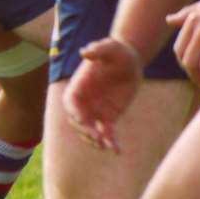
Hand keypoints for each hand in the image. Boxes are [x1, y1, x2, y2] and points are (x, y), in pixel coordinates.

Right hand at [63, 37, 143, 153]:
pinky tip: (117, 151)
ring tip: (105, 145)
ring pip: (89, 130)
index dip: (74, 113)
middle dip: (84, 131)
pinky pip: (106, 132)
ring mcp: (95, 109)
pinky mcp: (108, 116)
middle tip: (98, 138)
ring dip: (94, 140)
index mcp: (79, 85)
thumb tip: (85, 52)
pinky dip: (110, 142)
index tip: (84, 121)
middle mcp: (84, 100)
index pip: (70, 103)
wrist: (129, 60)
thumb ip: (98, 49)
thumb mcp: (110, 47)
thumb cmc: (117, 51)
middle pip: (77, 120)